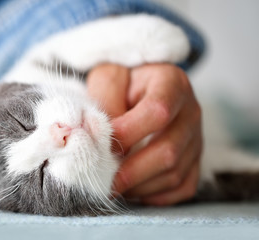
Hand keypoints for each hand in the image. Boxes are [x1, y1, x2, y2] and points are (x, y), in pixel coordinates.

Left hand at [86, 63, 201, 205]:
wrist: (141, 89)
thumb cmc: (123, 84)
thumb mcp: (109, 78)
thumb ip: (105, 101)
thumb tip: (102, 140)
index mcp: (172, 83)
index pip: (158, 111)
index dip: (128, 132)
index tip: (103, 144)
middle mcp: (191, 112)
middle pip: (169, 151)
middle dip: (131, 171)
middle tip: (103, 180)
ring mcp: (197, 138)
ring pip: (174, 174)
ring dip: (139, 186)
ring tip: (113, 184)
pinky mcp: (195, 159)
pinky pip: (182, 187)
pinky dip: (155, 195)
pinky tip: (133, 188)